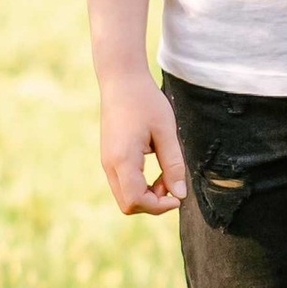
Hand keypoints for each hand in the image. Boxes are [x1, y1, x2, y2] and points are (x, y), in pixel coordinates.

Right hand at [99, 72, 185, 214]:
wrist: (121, 81)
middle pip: (128, 205)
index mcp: (123, 159)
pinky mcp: (109, 158)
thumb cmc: (145, 102)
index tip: (178, 196)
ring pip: (124, 196)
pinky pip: (123, 184)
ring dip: (147, 194)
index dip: (159, 206)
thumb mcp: (166, 131)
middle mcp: (110, 165)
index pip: (136, 200)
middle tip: (172, 183)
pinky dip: (140, 185)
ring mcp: (107, 162)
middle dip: (153, 203)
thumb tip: (180, 194)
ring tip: (166, 174)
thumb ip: (173, 164)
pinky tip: (155, 167)